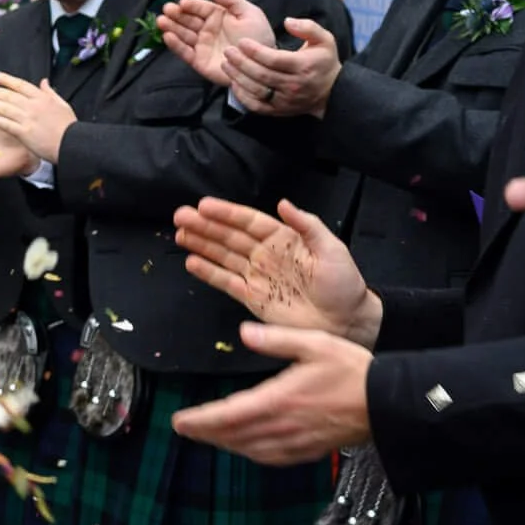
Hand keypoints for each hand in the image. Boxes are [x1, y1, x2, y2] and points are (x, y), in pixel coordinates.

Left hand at [0, 73, 76, 164]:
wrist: (72, 144)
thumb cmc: (68, 126)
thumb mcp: (62, 104)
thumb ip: (50, 92)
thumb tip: (44, 81)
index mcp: (43, 98)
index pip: (20, 85)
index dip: (6, 80)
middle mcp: (33, 106)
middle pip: (8, 95)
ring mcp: (28, 119)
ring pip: (4, 108)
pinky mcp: (24, 133)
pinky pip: (5, 124)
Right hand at [158, 0, 271, 86]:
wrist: (262, 64)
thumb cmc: (259, 38)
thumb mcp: (250, 14)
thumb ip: (232, 0)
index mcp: (219, 17)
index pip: (201, 8)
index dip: (191, 5)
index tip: (182, 2)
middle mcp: (208, 30)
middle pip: (188, 20)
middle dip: (176, 14)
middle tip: (166, 9)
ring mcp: (202, 45)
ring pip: (183, 34)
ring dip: (171, 27)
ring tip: (161, 21)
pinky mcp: (199, 61)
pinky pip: (184, 52)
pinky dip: (175, 45)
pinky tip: (168, 36)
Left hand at [169, 323, 371, 462]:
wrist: (391, 402)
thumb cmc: (354, 370)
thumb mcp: (316, 344)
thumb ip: (276, 339)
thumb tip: (244, 332)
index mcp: (280, 399)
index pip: (229, 414)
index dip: (201, 420)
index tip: (179, 421)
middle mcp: (284, 425)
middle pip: (234, 435)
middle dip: (205, 433)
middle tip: (184, 428)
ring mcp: (297, 441)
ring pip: (250, 448)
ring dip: (225, 443)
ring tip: (207, 435)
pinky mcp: (311, 450)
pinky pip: (273, 457)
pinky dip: (252, 453)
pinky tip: (245, 447)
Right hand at [172, 197, 376, 341]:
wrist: (346, 321)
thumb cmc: (343, 283)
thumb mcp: (331, 248)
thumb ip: (307, 225)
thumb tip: (282, 203)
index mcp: (283, 239)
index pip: (248, 222)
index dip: (226, 213)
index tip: (204, 205)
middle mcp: (265, 254)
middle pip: (229, 237)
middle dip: (205, 226)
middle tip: (181, 216)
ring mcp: (256, 276)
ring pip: (222, 256)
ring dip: (201, 244)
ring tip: (179, 234)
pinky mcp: (251, 298)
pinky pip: (225, 282)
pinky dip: (208, 273)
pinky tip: (191, 262)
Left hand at [226, 15, 344, 117]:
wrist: (331, 92)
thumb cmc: (323, 62)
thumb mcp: (324, 40)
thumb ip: (308, 27)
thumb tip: (287, 21)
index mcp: (303, 66)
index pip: (274, 59)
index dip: (255, 51)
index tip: (242, 42)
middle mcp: (294, 84)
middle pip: (262, 74)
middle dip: (241, 62)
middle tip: (228, 51)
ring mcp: (285, 100)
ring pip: (256, 90)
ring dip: (238, 77)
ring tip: (226, 64)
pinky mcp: (278, 110)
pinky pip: (256, 105)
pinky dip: (243, 96)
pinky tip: (233, 83)